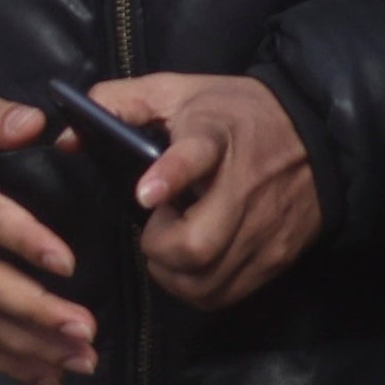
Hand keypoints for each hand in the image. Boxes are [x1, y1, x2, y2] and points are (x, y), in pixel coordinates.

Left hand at [99, 69, 322, 309]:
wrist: (316, 134)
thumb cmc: (233, 113)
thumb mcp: (178, 91)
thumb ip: (120, 104)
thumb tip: (67, 138)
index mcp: (216, 136)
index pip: (196, 155)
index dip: (170, 176)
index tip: (145, 193)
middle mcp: (244, 187)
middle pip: (197, 243)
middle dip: (159, 245)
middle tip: (155, 226)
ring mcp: (264, 227)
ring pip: (206, 278)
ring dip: (173, 271)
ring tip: (171, 243)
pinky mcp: (276, 256)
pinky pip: (225, 293)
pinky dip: (196, 287)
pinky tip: (190, 263)